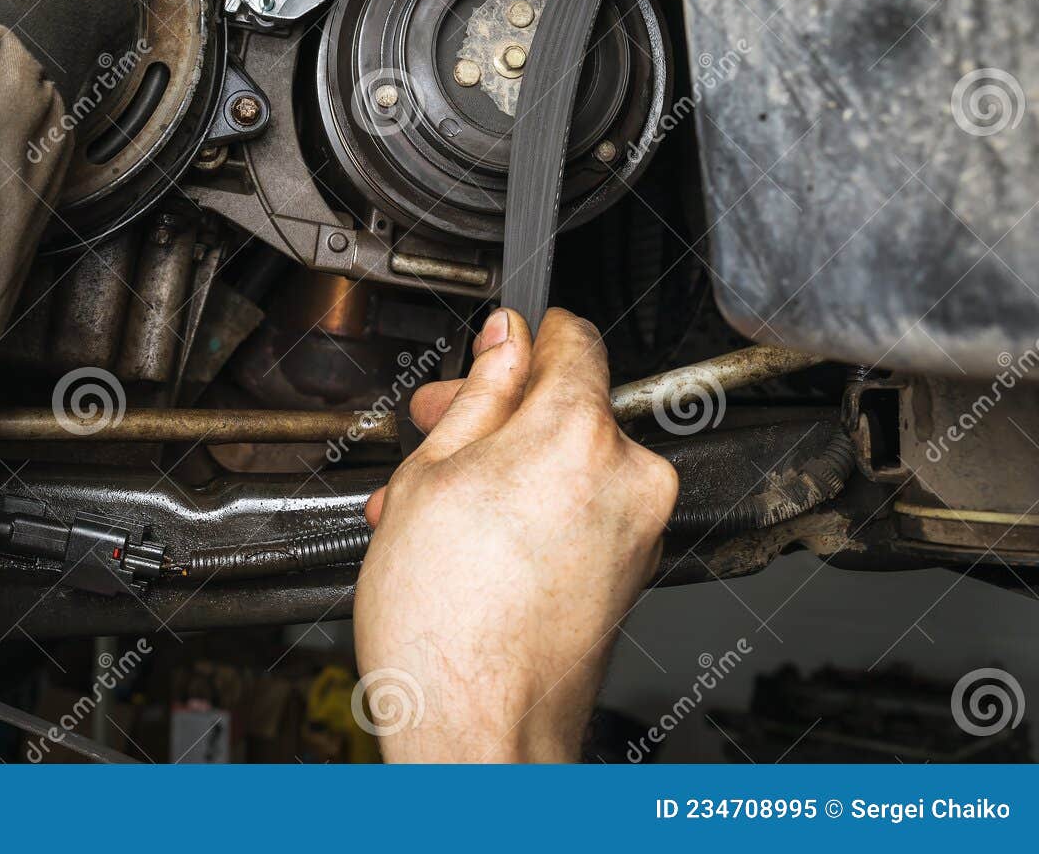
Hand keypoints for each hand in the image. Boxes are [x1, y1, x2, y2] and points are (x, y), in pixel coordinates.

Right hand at [353, 307, 677, 761]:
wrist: (479, 730)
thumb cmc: (447, 623)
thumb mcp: (429, 477)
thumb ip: (477, 395)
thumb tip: (503, 343)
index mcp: (576, 433)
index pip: (572, 339)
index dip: (519, 338)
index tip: (494, 348)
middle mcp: (629, 476)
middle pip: (566, 407)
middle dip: (496, 415)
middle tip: (435, 433)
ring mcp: (639, 530)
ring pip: (569, 464)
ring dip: (505, 470)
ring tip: (433, 508)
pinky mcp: (633, 573)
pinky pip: (583, 513)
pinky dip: (533, 513)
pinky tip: (470, 542)